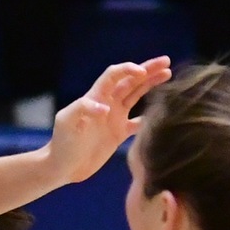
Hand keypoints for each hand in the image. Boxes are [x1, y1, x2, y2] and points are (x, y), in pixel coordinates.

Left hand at [48, 56, 172, 185]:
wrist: (62, 166)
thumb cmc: (61, 143)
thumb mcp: (66, 123)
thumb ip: (82, 110)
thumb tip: (104, 108)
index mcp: (95, 97)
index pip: (114, 75)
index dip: (128, 70)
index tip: (142, 71)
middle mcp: (107, 103)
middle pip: (130, 81)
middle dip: (147, 70)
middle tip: (166, 62)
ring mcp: (114, 118)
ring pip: (136, 95)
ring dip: (151, 84)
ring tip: (167, 74)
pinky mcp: (118, 134)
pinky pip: (138, 121)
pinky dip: (150, 116)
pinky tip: (163, 112)